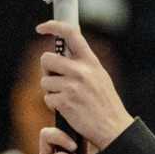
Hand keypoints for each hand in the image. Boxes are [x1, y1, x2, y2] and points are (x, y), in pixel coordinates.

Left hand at [37, 20, 133, 151]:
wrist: (113, 127)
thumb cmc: (105, 103)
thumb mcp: (100, 76)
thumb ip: (84, 63)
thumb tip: (64, 51)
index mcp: (91, 61)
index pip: (70, 33)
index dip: (53, 26)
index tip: (41, 28)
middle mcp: (81, 70)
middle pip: (46, 58)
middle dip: (47, 70)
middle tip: (56, 79)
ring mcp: (72, 86)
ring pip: (45, 81)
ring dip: (51, 90)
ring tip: (66, 97)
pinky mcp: (65, 102)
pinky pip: (48, 98)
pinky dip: (53, 105)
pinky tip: (67, 108)